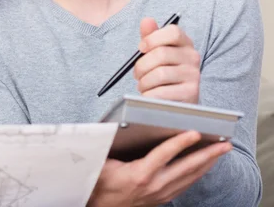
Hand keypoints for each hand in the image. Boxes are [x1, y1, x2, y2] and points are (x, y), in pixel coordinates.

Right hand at [88, 131, 231, 206]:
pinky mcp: (162, 198)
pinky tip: (203, 166)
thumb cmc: (99, 183)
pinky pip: (185, 184)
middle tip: (225, 143)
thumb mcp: (101, 161)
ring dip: (207, 164)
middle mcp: (154, 186)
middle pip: (187, 168)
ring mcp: (160, 194)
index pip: (165, 155)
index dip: (181, 142)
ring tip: (220, 151)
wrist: (99, 206)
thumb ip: (110, 144)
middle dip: (208, 154)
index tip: (195, 132)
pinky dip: (198, 173)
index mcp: (140, 175)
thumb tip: (114, 126)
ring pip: (190, 177)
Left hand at [134, 18, 200, 102]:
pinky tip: (149, 95)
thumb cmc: (163, 72)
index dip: (152, 38)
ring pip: (159, 74)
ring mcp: (194, 75)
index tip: (141, 48)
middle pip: (161, 54)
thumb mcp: (155, 52)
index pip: (173, 32)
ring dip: (144, 82)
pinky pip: (161, 92)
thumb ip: (150, 36)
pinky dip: (149, 95)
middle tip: (137, 74)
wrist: (176, 100)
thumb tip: (146, 20)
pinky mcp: (191, 94)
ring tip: (143, 86)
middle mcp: (193, 57)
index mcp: (185, 43)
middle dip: (141, 66)